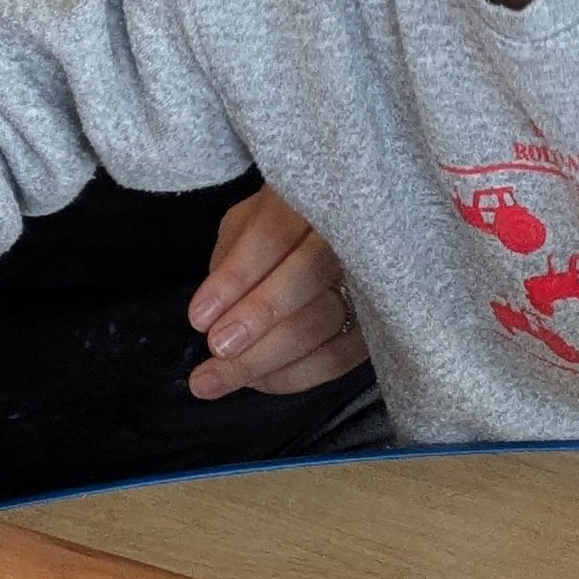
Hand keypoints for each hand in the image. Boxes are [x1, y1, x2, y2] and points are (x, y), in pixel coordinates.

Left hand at [186, 186, 367, 400]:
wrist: (335, 233)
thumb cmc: (278, 228)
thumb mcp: (245, 226)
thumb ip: (230, 261)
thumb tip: (212, 315)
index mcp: (306, 197)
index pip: (273, 233)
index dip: (236, 277)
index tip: (199, 318)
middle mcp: (348, 230)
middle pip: (307, 275)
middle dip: (256, 320)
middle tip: (216, 351)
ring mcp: (371, 276)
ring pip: (325, 320)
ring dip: (269, 356)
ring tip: (220, 375)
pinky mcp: (379, 320)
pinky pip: (342, 356)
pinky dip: (297, 375)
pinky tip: (259, 381)